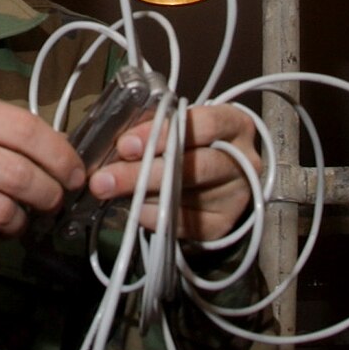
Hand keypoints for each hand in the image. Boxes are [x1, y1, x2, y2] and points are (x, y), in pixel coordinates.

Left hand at [87, 102, 259, 242]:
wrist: (226, 176)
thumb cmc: (196, 141)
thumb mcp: (184, 124)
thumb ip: (158, 128)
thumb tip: (117, 145)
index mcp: (235, 124)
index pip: (203, 124)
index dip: (161, 133)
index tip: (125, 145)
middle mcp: (245, 161)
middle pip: (193, 167)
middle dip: (142, 172)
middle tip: (103, 179)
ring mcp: (237, 196)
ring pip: (186, 197)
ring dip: (141, 195)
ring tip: (110, 192)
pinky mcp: (225, 225)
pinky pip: (185, 225)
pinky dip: (154, 216)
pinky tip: (135, 209)